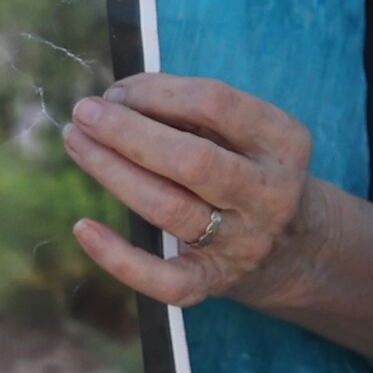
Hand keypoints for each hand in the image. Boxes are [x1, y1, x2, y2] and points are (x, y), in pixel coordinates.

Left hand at [60, 69, 372, 372]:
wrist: (296, 247)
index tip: (118, 91)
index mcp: (284, 143)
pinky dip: (118, 257)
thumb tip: (117, 100)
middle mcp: (270, 194)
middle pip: (191, 160)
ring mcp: (244, 242)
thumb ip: (192, 110)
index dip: (156, 92)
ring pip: (167, 208)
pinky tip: (83, 228)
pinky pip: (163, 279)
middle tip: (84, 112)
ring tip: (76, 142)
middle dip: (127, 131)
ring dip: (111, 171)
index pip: (215, 104)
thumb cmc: (250, 169)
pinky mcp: (215, 281)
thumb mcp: (247, 131)